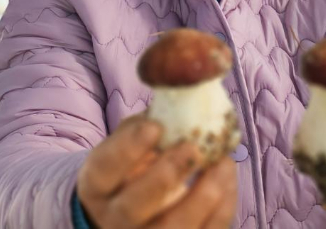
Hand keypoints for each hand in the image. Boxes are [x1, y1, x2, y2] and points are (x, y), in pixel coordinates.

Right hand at [76, 113, 237, 227]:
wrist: (125, 214)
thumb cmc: (129, 169)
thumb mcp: (124, 146)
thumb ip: (141, 129)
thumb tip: (176, 107)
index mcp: (97, 187)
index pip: (103, 170)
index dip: (127, 148)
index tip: (154, 126)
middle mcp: (114, 220)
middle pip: (133, 207)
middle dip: (165, 176)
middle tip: (192, 148)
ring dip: (203, 195)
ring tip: (223, 164)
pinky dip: (221, 208)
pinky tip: (227, 180)